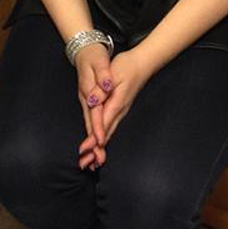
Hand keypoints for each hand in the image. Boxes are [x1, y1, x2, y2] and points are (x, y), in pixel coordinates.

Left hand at [77, 48, 152, 169]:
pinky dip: (103, 139)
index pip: (103, 122)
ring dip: (99, 148)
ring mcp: (121, 112)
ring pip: (108, 132)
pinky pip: (110, 127)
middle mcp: (119, 110)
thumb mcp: (113, 73)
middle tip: (85, 164)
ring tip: (91, 162)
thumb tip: (93, 101)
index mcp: (116, 102)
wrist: (142, 64)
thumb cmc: (126, 67)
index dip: (94, 136)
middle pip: (106, 133)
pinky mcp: (120, 110)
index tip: (86, 149)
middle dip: (95, 149)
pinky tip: (99, 147)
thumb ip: (102, 89)